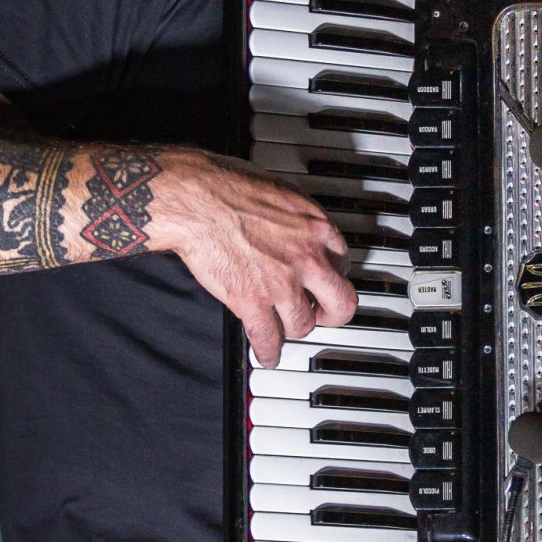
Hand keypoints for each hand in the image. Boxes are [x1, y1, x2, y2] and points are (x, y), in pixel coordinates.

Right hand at [156, 150, 357, 366]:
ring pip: (304, 325)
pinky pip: (268, 339)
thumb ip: (293, 213)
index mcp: (315, 227)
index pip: (342, 259)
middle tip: (324, 314)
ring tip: (284, 329)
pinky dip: (269, 352)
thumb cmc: (227, 186)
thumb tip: (290, 222)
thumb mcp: (278, 189)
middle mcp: (307, 258)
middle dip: (333, 313)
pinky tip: (267, 355)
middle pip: (341, 302)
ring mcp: (281, 284)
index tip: (324, 277)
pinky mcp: (252, 302)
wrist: (198, 201)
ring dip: (294, 328)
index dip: (332, 272)